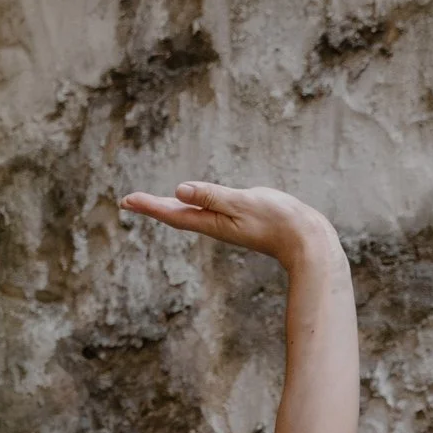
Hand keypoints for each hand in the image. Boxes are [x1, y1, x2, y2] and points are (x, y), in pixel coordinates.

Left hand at [121, 180, 341, 265]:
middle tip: (128, 201)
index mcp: (212, 221)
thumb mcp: (242, 202)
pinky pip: (207, 213)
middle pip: (177, 215)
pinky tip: (194, 205)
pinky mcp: (240, 221)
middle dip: (152, 207)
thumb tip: (179, 192)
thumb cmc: (278, 220)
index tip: (126, 200)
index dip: (148, 205)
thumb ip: (211, 196)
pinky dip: (193, 207)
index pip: (173, 212)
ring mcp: (228, 225)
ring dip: (169, 209)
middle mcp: (215, 225)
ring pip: (191, 215)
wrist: (306, 240)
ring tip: (152, 204)